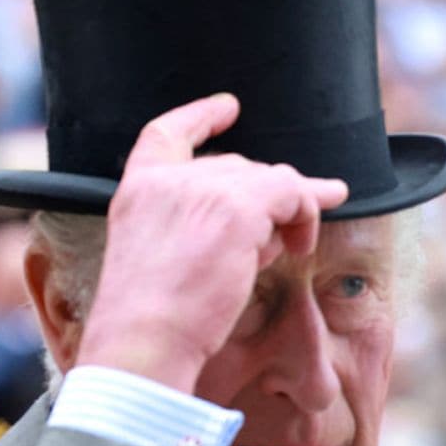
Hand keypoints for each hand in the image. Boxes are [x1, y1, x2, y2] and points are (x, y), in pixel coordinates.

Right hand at [73, 93, 348, 392]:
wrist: (146, 339)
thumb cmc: (156, 317)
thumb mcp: (166, 258)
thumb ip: (202, 228)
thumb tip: (270, 225)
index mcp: (139, 189)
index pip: (166, 133)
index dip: (200, 116)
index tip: (229, 107)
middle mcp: (168, 179)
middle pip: (237, 166)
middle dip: (268, 197)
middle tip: (288, 236)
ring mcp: (203, 189)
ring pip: (271, 179)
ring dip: (291, 210)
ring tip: (299, 244)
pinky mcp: (238, 209)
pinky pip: (292, 194)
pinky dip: (306, 214)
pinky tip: (303, 244)